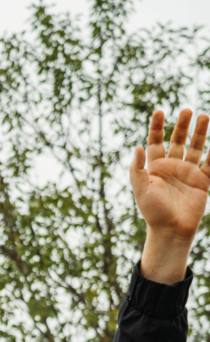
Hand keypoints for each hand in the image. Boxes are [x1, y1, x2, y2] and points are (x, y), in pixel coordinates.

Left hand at [131, 109, 209, 283]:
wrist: (171, 231)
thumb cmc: (153, 212)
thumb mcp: (141, 190)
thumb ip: (137, 169)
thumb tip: (138, 146)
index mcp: (155, 168)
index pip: (156, 142)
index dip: (157, 127)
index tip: (159, 111)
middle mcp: (172, 168)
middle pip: (178, 141)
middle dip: (182, 125)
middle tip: (187, 110)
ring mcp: (188, 174)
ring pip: (196, 148)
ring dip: (200, 133)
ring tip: (204, 116)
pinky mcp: (202, 182)